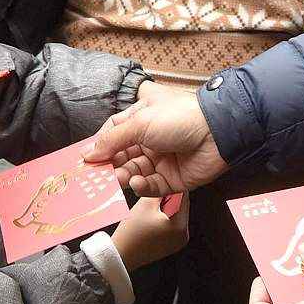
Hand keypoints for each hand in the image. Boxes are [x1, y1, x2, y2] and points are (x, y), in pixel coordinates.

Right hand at [84, 85, 226, 197]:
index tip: (86, 159)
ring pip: (134, 171)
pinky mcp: (172, 178)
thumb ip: (112, 140)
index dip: (100, 144)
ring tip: (119, 178)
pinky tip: (136, 182)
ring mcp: (161, 159)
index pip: (114, 132)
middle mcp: (150, 138)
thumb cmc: (178, 117)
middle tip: (97, 175)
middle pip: (121, 155)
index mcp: (142, 117)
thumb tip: (88, 153)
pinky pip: (150, 185)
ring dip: (124, 175)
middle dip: (110, 164)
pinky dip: (141, 185)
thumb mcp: (140, 122)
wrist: (217, 133)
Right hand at [109, 190, 188, 271]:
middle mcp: (183, 235)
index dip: (170, 189)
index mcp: (180, 226)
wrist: (121, 255)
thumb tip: (165, 184)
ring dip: (165, 209)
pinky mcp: (170, 246)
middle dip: (167, 200)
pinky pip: (170, 226)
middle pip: (180, 207)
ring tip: (149, 212)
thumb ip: (158, 191)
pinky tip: (149, 221)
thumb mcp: (145, 204)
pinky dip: (162, 220)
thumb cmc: (131, 234)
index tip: (159, 187)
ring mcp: (177, 242)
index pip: (183, 198)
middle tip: (152, 200)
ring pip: (174, 216)